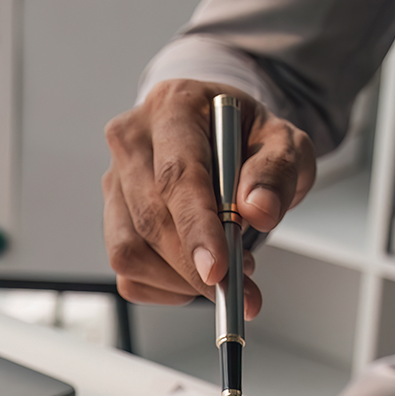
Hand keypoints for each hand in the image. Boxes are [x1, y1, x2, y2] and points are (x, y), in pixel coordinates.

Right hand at [103, 79, 316, 317]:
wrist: (221, 137)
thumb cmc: (247, 136)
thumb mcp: (283, 142)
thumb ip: (277, 170)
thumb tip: (259, 209)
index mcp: (173, 107)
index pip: (176, 176)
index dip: (196, 228)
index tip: (218, 270)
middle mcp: (132, 140)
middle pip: (150, 219)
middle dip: (195, 266)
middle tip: (240, 285)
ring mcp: (114, 182)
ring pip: (130, 252)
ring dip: (180, 279)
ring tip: (223, 271)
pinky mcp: (111, 218)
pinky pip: (128, 274)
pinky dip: (166, 288)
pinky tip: (195, 272)